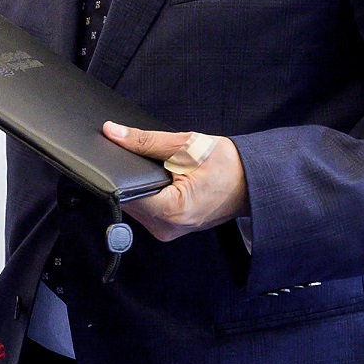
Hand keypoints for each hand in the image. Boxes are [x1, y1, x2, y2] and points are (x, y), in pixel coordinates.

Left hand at [103, 123, 247, 241]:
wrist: (253, 182)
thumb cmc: (228, 165)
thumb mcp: (187, 145)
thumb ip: (146, 141)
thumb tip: (112, 132)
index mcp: (171, 211)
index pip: (124, 194)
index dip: (114, 173)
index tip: (110, 156)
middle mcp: (166, 228)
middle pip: (125, 201)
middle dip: (125, 177)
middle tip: (136, 157)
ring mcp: (167, 231)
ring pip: (133, 206)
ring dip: (136, 186)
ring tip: (155, 168)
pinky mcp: (168, 228)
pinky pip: (145, 209)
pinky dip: (146, 193)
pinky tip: (157, 179)